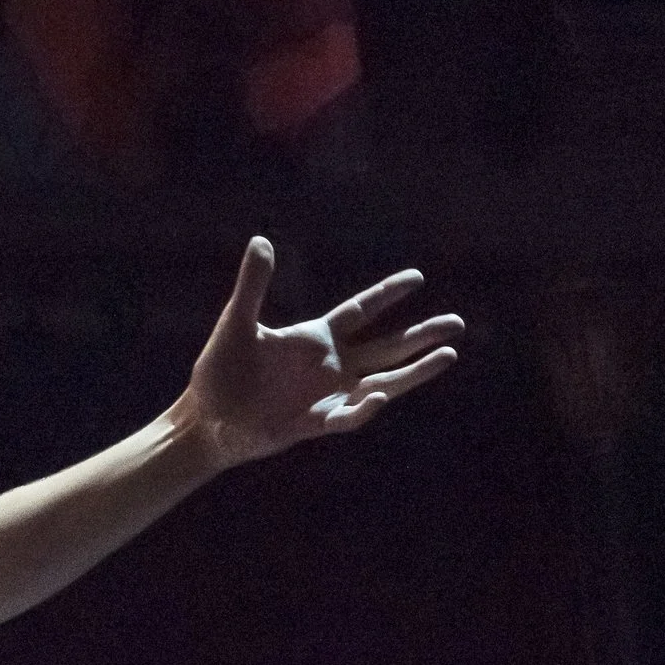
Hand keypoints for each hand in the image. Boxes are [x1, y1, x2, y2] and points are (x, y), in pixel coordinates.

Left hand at [172, 239, 461, 468]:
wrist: (206, 419)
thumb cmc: (220, 371)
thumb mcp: (236, 323)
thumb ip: (252, 286)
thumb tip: (260, 241)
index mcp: (315, 338)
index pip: (360, 311)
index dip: (387, 295)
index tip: (418, 277)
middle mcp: (331, 366)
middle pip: (386, 347)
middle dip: (421, 335)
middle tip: (457, 324)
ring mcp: (328, 396)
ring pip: (384, 382)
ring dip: (414, 372)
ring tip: (449, 356)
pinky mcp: (317, 423)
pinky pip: (349, 416)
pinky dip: (364, 408)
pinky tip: (380, 396)